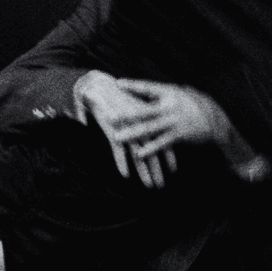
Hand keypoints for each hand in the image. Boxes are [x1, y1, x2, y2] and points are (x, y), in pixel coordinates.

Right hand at [74, 72, 178, 188]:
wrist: (97, 84)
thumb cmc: (113, 96)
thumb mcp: (128, 108)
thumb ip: (136, 121)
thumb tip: (146, 134)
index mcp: (145, 118)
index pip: (160, 138)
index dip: (167, 154)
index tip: (174, 169)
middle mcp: (139, 124)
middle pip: (151, 150)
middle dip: (157, 170)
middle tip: (161, 186)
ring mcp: (127, 127)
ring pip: (138, 153)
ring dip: (144, 171)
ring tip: (151, 186)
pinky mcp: (112, 127)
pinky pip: (118, 148)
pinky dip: (121, 161)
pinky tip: (125, 175)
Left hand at [112, 80, 224, 157]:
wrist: (218, 121)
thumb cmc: (197, 105)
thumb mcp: (183, 93)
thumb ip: (164, 95)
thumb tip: (147, 91)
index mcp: (171, 92)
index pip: (148, 87)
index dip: (133, 85)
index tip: (117, 83)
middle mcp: (170, 106)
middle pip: (143, 110)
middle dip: (125, 114)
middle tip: (109, 116)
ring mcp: (174, 121)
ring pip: (148, 128)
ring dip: (131, 134)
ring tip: (116, 138)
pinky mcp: (179, 135)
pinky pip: (161, 143)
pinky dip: (150, 149)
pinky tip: (138, 154)